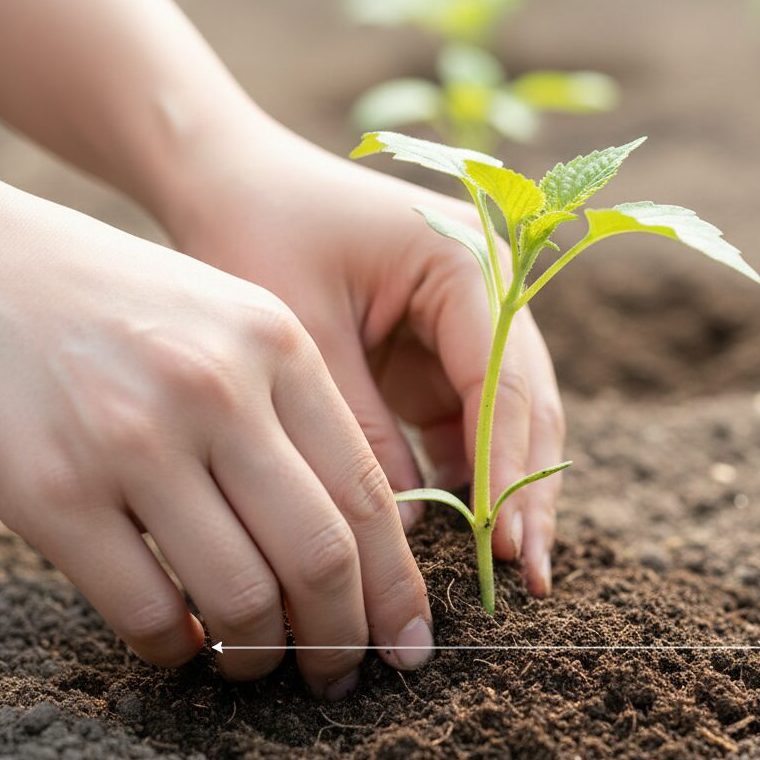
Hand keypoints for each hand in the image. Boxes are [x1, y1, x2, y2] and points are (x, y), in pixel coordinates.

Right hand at [0, 169, 432, 696]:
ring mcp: (133, 440)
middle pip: (319, 554)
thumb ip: (300, 418)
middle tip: (343, 674)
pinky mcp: (53, 491)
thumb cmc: (127, 307)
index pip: (370, 493)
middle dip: (345, 638)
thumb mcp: (236, 326)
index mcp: (278, 346)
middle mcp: (216, 389)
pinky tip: (181, 641)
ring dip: (262, 655)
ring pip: (240, 597)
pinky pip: (144, 611)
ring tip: (260, 662)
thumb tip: (356, 548)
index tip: (409, 642)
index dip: (397, 586)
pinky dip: (175, 649)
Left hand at [167, 119, 565, 596]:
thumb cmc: (260, 234)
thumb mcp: (308, 336)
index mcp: (468, 262)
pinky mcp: (440, 349)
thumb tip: (410, 529)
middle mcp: (488, 289)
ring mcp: (469, 321)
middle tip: (528, 576)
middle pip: (525, 402)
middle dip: (526, 488)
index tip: (507, 545)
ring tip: (509, 567)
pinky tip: (466, 529)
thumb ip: (364, 429)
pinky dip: (469, 473)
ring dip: (508, 487)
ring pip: (507, 418)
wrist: (231, 183)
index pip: (502, 381)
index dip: (508, 469)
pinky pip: (468, 420)